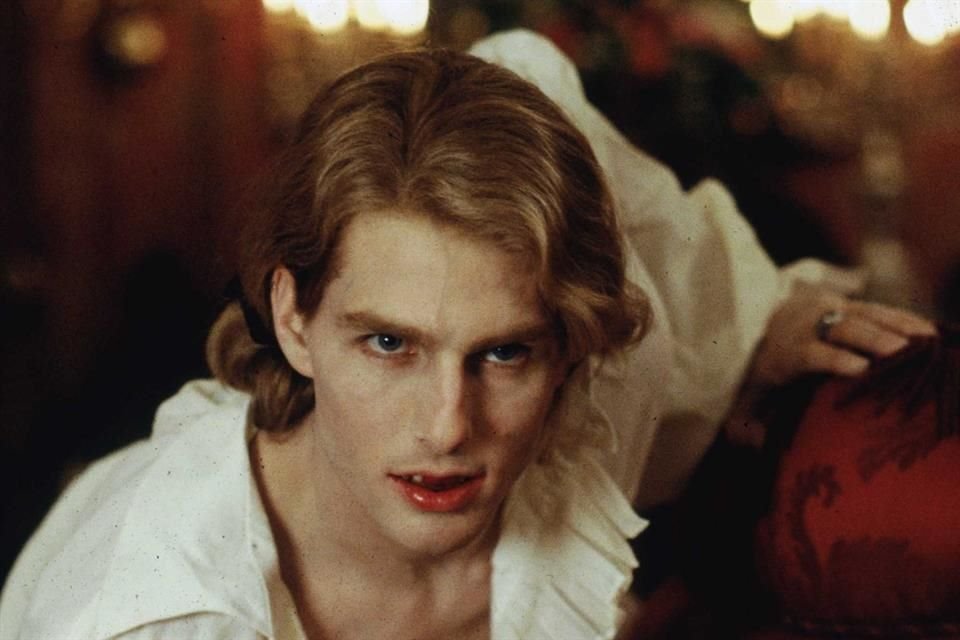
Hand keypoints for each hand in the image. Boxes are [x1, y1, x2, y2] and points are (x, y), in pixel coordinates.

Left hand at [725, 284, 935, 446]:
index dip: (834, 359)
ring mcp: (829, 310)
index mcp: (785, 350)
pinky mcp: (847, 304)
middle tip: (901, 352)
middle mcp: (807, 324)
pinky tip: (928, 332)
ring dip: (895, 326)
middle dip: (872, 339)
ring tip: (925, 341)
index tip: (860, 369)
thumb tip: (752, 442)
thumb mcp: (749, 395)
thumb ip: (748, 421)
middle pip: (842, 329)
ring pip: (863, 314)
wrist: (759, 323)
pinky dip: (903, 319)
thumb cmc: (762, 372)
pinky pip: (877, 309)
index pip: (809, 353)